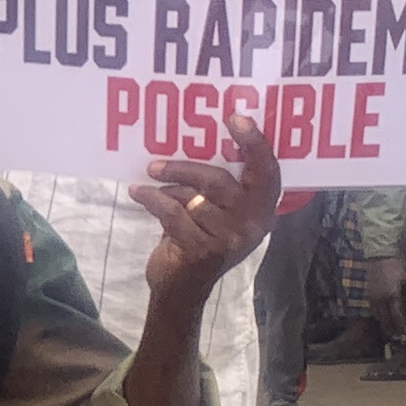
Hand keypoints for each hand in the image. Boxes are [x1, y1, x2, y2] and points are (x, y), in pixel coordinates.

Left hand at [131, 119, 279, 303]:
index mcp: (262, 209)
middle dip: (185, 167)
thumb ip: (216, 183)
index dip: (255, 144)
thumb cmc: (198, 238)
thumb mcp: (215, 210)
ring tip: (150, 184)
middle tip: (156, 164)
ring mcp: (228, 240)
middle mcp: (252, 224)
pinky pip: (172, 213)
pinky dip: (151, 200)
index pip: (267, 172)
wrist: (181, 288)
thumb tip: (193, 139)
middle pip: (219, 181)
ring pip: (192, 197)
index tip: (235, 117)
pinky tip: (138, 193)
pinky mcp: (202, 251)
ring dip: (166, 189)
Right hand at [365, 251, 405, 352]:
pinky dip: (379, 317)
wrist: (379, 258)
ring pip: (378, 317)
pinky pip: (373, 311)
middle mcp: (381, 300)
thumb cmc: (396, 269)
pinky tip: (384, 320)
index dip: (401, 328)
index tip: (405, 337)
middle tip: (399, 339)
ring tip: (392, 333)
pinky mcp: (368, 296)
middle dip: (392, 330)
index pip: (397, 317)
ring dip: (385, 325)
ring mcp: (372, 298)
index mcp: (393, 296)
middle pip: (386, 320)